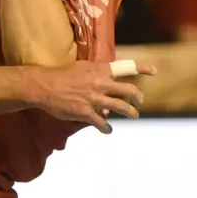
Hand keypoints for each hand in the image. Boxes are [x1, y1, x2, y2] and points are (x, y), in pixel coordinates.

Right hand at [27, 60, 156, 133]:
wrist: (42, 86)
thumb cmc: (59, 75)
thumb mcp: (80, 67)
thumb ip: (95, 75)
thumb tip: (105, 86)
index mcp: (100, 70)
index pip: (126, 67)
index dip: (143, 68)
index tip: (154, 71)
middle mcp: (101, 84)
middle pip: (129, 91)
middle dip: (138, 98)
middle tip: (139, 101)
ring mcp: (94, 99)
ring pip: (122, 108)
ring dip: (131, 113)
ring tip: (133, 116)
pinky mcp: (86, 113)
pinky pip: (103, 123)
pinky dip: (107, 128)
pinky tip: (108, 130)